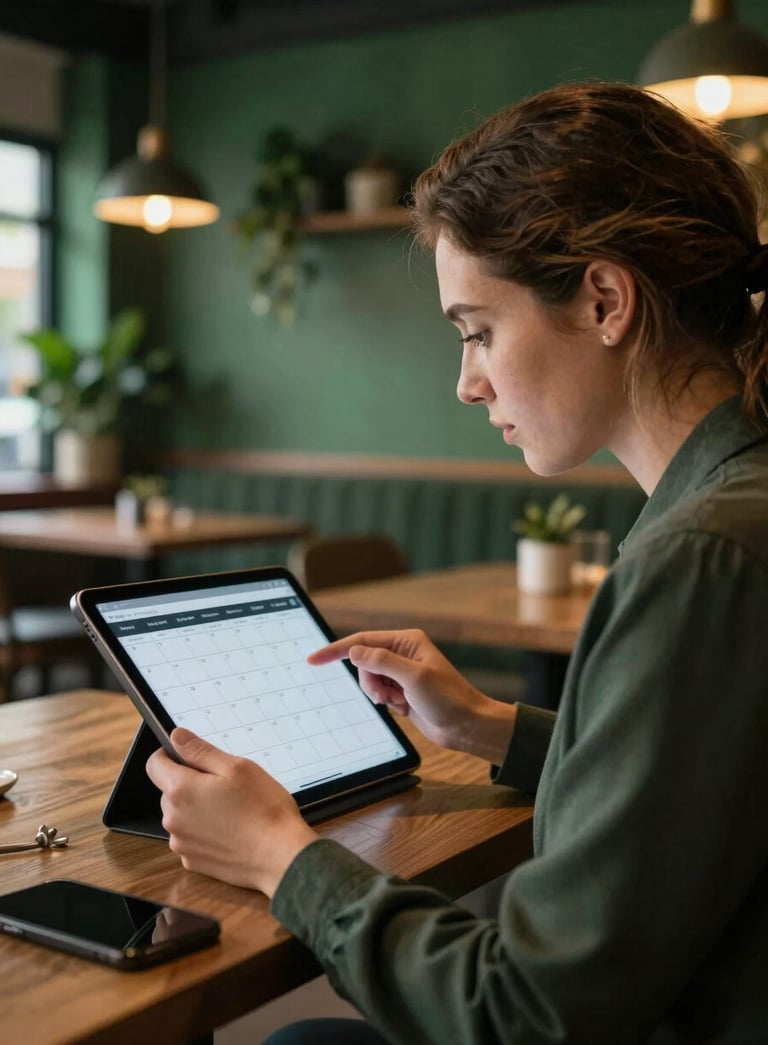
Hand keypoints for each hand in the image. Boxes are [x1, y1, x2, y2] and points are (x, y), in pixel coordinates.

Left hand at [146, 729, 317, 897]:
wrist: (280, 856)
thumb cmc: (263, 809)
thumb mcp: (236, 767)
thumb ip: (200, 751)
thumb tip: (176, 737)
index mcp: (181, 790)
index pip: (154, 765)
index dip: (170, 755)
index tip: (190, 756)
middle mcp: (173, 819)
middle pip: (169, 791)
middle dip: (190, 784)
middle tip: (224, 785)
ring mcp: (181, 843)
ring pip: (180, 815)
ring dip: (197, 809)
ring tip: (231, 810)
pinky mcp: (192, 861)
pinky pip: (190, 837)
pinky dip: (204, 831)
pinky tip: (230, 831)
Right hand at [308, 629, 516, 761]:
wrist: (466, 726)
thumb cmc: (448, 699)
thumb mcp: (414, 678)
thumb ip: (382, 661)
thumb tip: (354, 651)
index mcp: (407, 641)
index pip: (362, 641)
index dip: (336, 650)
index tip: (314, 660)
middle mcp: (402, 653)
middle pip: (364, 662)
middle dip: (370, 681)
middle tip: (387, 696)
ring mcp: (401, 672)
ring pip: (369, 679)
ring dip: (378, 694)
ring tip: (398, 703)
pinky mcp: (402, 690)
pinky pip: (378, 693)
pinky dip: (386, 702)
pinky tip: (404, 707)